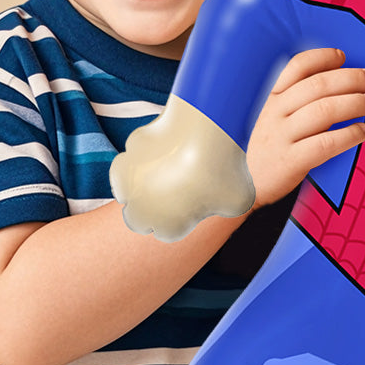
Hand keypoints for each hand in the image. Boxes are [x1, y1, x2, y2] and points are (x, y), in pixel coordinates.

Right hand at [110, 95, 255, 241]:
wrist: (206, 131)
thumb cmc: (224, 170)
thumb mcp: (238, 199)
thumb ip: (224, 206)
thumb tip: (218, 200)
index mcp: (167, 228)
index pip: (165, 233)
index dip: (178, 220)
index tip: (192, 205)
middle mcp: (141, 209)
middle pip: (136, 220)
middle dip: (149, 211)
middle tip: (169, 195)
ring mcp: (130, 178)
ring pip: (125, 189)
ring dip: (137, 185)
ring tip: (161, 172)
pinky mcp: (130, 149)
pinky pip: (132, 155)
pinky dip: (143, 155)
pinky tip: (162, 148)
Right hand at [247, 48, 364, 207]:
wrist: (247, 183)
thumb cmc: (273, 147)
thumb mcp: (278, 117)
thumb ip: (303, 100)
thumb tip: (346, 83)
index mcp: (275, 97)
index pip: (297, 66)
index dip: (322, 57)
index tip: (343, 56)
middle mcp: (277, 112)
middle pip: (318, 85)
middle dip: (352, 78)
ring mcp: (283, 136)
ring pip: (324, 111)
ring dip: (355, 103)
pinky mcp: (291, 161)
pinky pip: (325, 143)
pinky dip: (348, 134)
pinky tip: (362, 131)